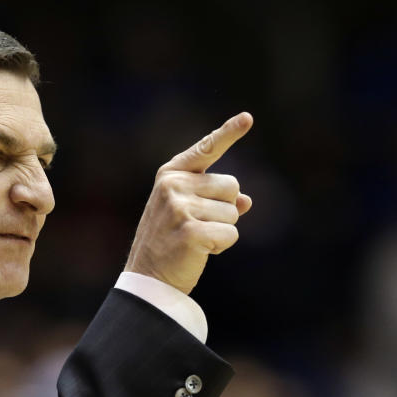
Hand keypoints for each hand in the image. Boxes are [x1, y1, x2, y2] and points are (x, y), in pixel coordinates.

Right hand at [124, 112, 253, 293]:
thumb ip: (213, 200)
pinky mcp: (191, 231)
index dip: (229, 132)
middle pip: (232, 186)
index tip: (248, 117)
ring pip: (234, 212)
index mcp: (171, 174)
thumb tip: (246, 201)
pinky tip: (200, 251)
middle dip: (225, 209)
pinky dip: (222, 246)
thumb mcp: (186, 213)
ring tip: (196, 240)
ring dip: (223, 230)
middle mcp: (174, 185)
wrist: (148, 278)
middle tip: (198, 226)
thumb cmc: (169, 243)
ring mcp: (180, 207)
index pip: (207, 148)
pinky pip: (231, 234)